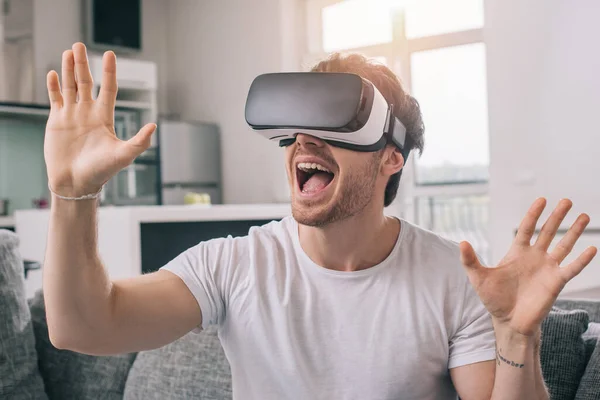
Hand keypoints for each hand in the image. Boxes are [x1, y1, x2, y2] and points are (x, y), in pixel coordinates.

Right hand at [44, 42, 155, 196]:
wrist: (76, 183)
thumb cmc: (101, 172)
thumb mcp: (123, 155)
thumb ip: (139, 141)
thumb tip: (154, 125)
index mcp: (104, 117)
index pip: (108, 88)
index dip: (109, 71)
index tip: (109, 54)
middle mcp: (88, 113)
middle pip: (85, 82)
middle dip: (83, 63)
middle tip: (79, 44)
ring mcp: (72, 116)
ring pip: (70, 86)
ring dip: (68, 69)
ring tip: (68, 52)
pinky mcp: (56, 121)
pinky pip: (55, 99)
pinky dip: (53, 86)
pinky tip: (54, 73)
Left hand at [460, 198, 596, 336]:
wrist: (509, 322)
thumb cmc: (494, 299)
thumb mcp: (479, 278)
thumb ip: (470, 260)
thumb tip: (462, 243)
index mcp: (517, 252)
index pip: (527, 228)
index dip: (534, 214)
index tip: (542, 199)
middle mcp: (535, 257)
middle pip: (548, 232)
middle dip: (557, 216)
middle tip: (567, 201)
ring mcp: (547, 268)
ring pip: (563, 246)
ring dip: (574, 231)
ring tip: (584, 216)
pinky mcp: (556, 282)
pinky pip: (572, 268)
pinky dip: (582, 259)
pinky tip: (592, 248)